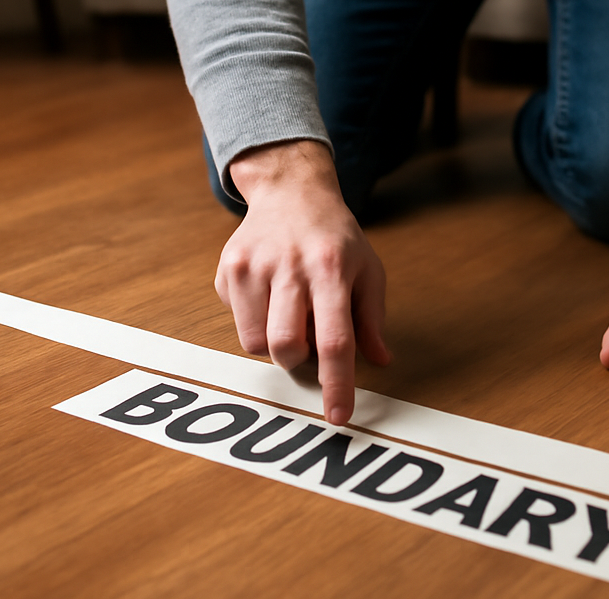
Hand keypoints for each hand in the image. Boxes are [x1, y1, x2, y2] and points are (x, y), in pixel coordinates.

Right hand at [214, 140, 389, 425]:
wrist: (291, 191)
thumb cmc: (335, 237)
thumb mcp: (368, 268)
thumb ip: (372, 317)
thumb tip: (379, 361)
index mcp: (331, 268)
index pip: (334, 338)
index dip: (336, 384)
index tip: (338, 416)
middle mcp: (290, 266)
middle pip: (285, 346)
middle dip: (298, 360)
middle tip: (310, 339)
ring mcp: (254, 266)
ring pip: (255, 342)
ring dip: (276, 342)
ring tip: (291, 311)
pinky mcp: (229, 268)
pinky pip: (238, 322)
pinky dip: (256, 321)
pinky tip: (270, 292)